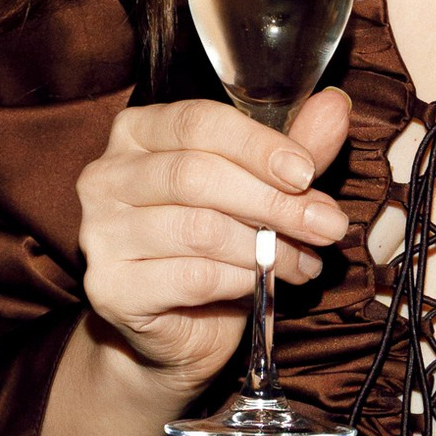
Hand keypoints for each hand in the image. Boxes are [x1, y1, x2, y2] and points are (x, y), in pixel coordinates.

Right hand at [76, 88, 351, 407]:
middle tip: (325, 225)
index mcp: (137, 132)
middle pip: (196, 176)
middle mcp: (107, 176)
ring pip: (198, 229)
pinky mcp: (109, 288)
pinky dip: (242, 280)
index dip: (258, 146)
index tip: (306, 173)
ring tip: (304, 260)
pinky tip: (265, 283)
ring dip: (266, 247)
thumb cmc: (217, 244)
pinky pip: (192, 277)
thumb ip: (292, 147)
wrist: (181, 329)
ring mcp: (100, 233)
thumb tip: (335, 106)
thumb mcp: (261, 187)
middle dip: (274, 202)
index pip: (198, 122)